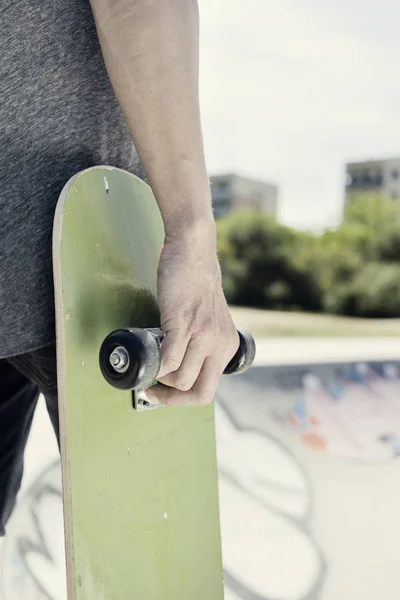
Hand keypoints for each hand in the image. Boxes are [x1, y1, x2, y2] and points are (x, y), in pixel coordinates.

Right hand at [145, 221, 238, 406]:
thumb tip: (179, 363)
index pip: (209, 389)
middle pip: (201, 394)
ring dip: (160, 379)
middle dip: (173, 399)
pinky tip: (149, 356)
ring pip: (181, 380)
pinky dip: (155, 365)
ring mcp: (204, 335)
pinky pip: (168, 360)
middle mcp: (220, 344)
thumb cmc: (194, 281)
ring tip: (151, 366)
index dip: (184, 399)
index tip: (165, 392)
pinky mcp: (184, 323)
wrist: (193, 249)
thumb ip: (202, 340)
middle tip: (155, 391)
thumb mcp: (209, 317)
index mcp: (226, 346)